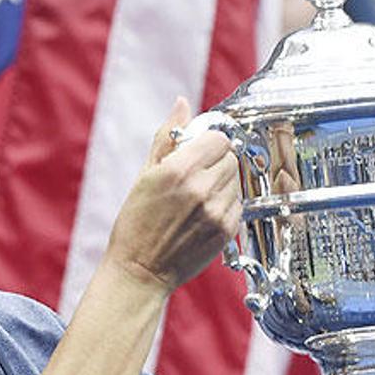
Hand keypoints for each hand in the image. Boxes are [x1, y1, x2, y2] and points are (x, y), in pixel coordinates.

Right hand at [105, 98, 241, 291]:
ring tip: (197, 197)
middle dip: (216, 161)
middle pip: (230, 158)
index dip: (209, 142)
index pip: (218, 138)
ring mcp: (217, 211)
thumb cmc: (136, 222)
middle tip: (196, 175)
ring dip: (221, 183)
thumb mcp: (146, 174)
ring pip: (236, 180)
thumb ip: (168, 137)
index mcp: (179, 170)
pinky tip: (203, 213)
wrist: (140, 270)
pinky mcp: (226, 230)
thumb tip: (182, 104)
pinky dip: (225, 203)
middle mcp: (202, 189)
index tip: (198, 150)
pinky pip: (238, 203)